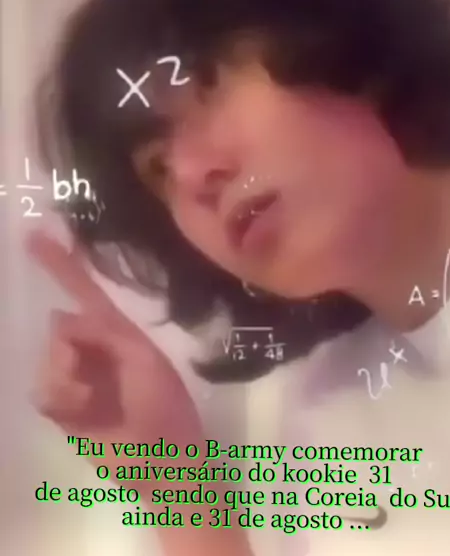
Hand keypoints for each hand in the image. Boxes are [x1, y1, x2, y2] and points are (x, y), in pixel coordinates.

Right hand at [26, 229, 201, 476]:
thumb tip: (60, 318)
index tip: (36, 235)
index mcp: (118, 332)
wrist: (162, 461)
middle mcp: (93, 349)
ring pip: (48, 359)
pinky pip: (43, 391)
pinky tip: (82, 410)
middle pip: (59, 327)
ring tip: (91, 400)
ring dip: (66, 378)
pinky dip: (60, 398)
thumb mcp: (143, 360)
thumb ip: (104, 334)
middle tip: (88, 375)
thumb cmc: (164, 407)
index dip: (63, 263)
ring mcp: (78, 378)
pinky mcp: (65, 408)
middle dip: (68, 348)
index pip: (86, 291)